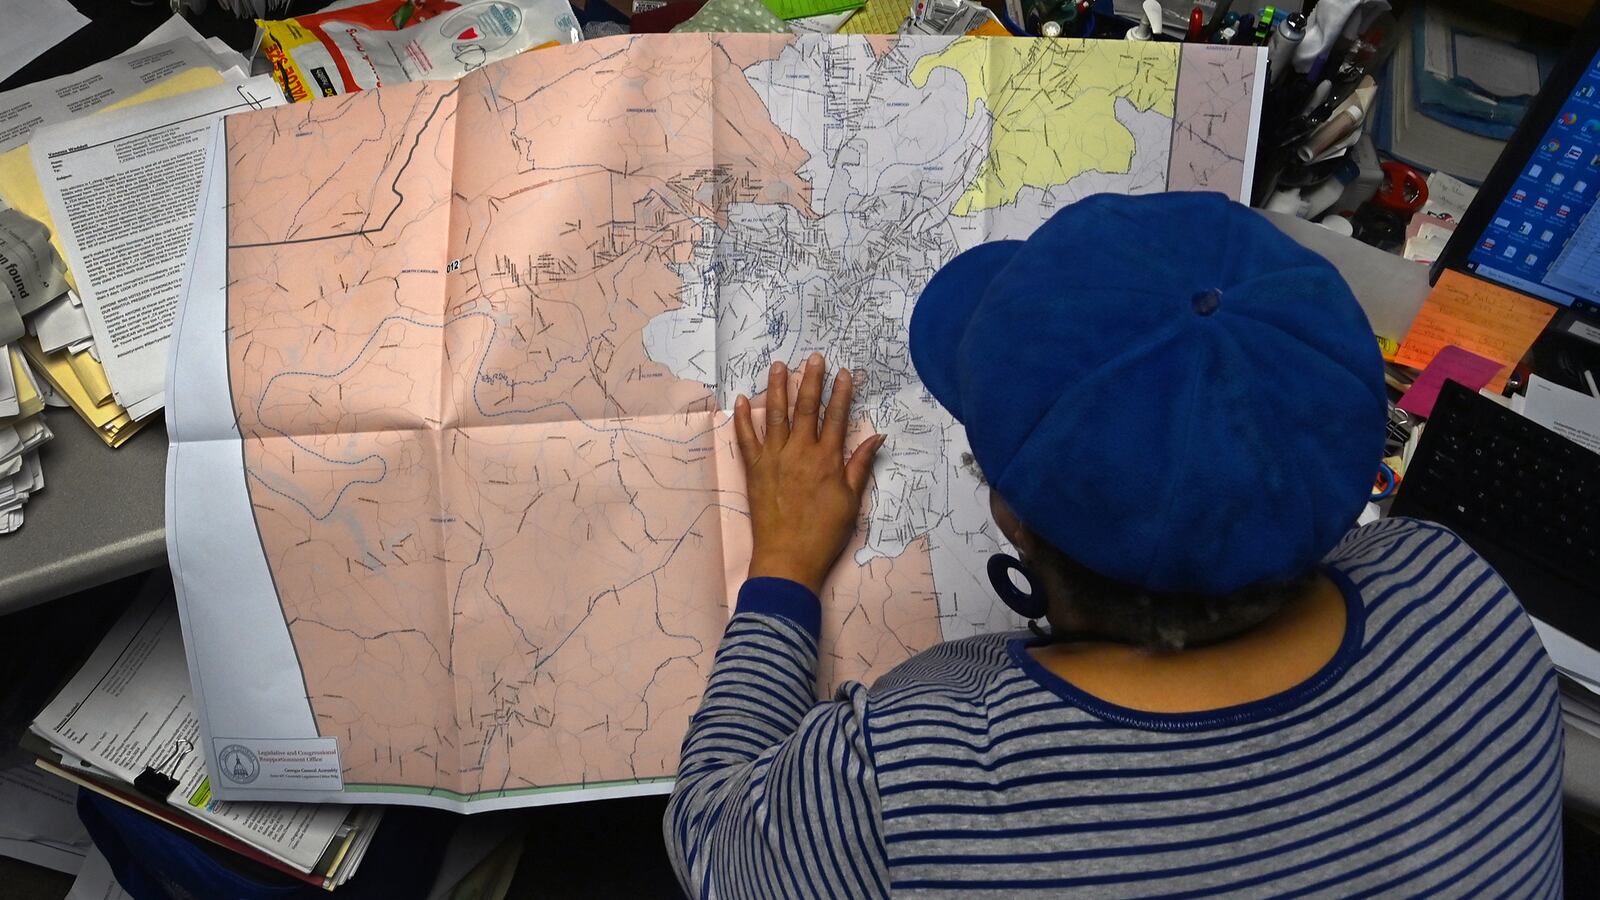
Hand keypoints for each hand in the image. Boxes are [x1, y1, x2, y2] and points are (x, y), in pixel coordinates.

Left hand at [734, 353, 885, 595]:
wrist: (788, 558)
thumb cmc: (824, 534)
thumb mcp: (851, 502)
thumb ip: (860, 466)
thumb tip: (876, 438)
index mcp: (827, 460)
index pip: (836, 417)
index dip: (841, 393)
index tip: (844, 372)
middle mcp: (800, 453)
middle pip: (805, 408)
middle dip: (811, 380)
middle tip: (813, 357)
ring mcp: (774, 459)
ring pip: (775, 415)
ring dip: (777, 388)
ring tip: (778, 365)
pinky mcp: (754, 470)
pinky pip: (746, 439)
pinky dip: (743, 418)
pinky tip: (742, 400)